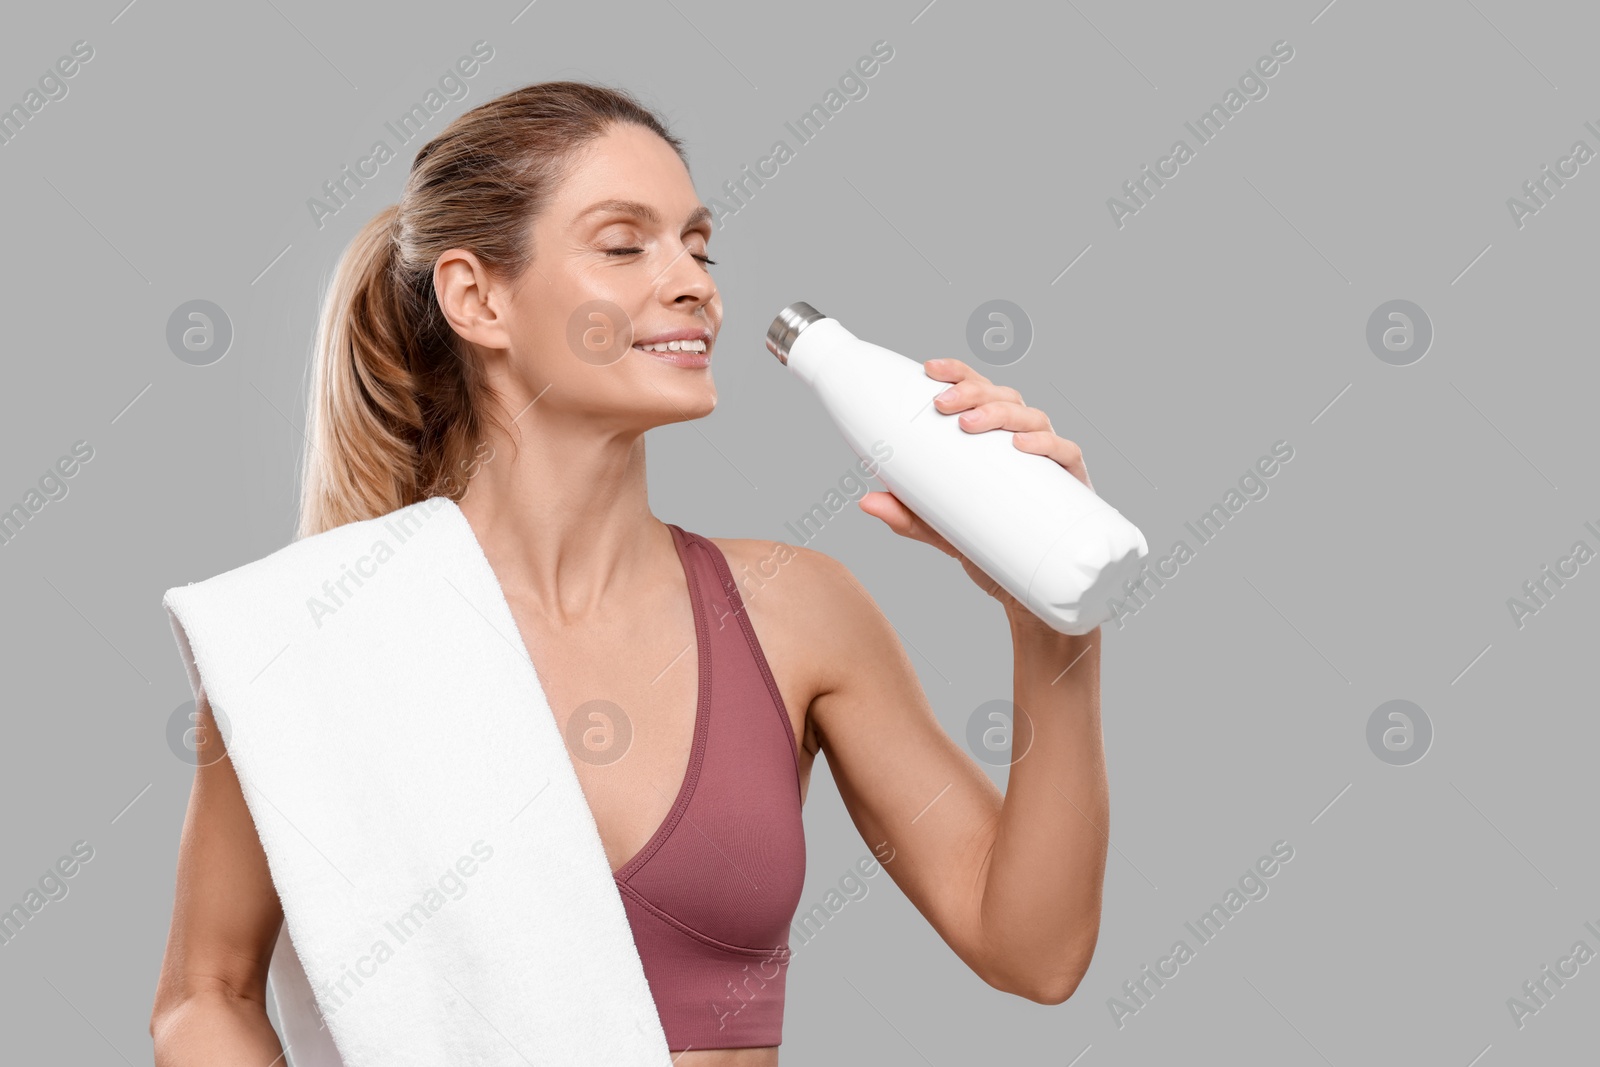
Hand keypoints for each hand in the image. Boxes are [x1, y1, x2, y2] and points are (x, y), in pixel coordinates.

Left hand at [858, 358, 1094, 623]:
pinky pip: (1067, 454)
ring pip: (1033, 418)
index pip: (980, 393)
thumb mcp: (941, 531)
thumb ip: (907, 516)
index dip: (959, 373)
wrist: (1026, 599)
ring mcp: (1050, 463)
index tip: (930, 369)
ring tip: (970, 424)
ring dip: (1002, 413)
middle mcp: (1025, 443)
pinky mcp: (1073, 488)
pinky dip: (1047, 444)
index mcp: (995, 442)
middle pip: (1005, 397)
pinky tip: (1022, 446)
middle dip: (974, 391)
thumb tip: (866, 500)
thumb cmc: (988, 550)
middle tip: (943, 405)